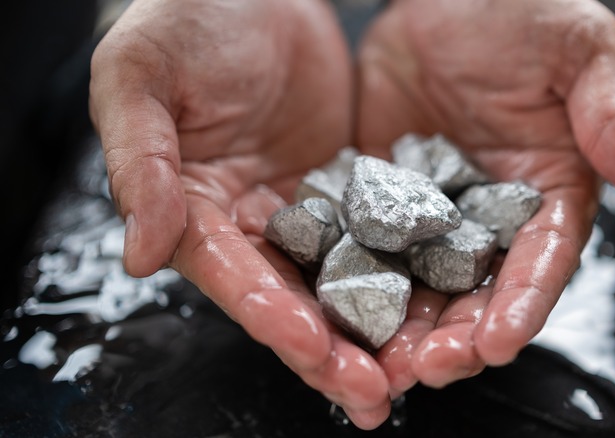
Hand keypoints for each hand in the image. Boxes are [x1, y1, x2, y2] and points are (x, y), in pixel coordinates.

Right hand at [89, 0, 392, 428]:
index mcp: (195, 210)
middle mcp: (252, 223)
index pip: (235, 277)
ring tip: (417, 369)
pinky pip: (380, 236)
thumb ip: (140, 164)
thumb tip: (142, 253)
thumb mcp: (141, 78)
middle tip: (377, 395)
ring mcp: (305, 209)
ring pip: (341, 282)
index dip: (273, 318)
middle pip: (292, 299)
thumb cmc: (182, 20)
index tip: (316, 350)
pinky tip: (439, 302)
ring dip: (375, 331)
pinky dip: (406, 272)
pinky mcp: (350, 189)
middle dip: (333, 351)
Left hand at [357, 0, 614, 394]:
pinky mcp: (378, 200)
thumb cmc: (522, 12)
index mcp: (545, 195)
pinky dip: (348, 279)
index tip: (499, 341)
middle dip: (455, 336)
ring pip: (416, 286)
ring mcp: (428, 215)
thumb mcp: (579, 53)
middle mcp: (487, 218)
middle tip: (426, 367)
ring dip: (400, 328)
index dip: (522, 304)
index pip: (539, 262)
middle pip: (475, 293)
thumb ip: (614, 123)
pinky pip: (361, 245)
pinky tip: (330, 305)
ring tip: (378, 360)